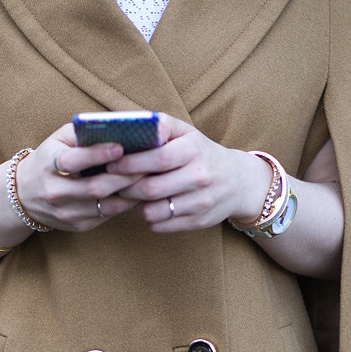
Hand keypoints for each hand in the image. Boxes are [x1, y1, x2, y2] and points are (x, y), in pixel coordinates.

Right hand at [16, 123, 140, 231]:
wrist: (25, 194)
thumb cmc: (50, 158)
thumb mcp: (59, 140)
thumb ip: (84, 132)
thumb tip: (119, 126)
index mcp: (48, 165)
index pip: (73, 161)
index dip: (97, 154)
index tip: (120, 147)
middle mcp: (55, 191)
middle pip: (95, 187)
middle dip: (125, 176)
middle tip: (149, 165)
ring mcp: (66, 212)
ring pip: (106, 206)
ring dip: (131, 193)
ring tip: (149, 180)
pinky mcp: (78, 225)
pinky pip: (107, 216)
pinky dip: (126, 205)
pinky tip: (139, 194)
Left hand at [98, 114, 267, 231]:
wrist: (239, 181)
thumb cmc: (202, 153)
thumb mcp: (186, 133)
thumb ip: (160, 126)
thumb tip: (130, 126)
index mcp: (193, 151)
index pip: (157, 159)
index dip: (130, 164)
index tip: (112, 165)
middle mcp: (200, 176)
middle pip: (150, 189)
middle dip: (126, 188)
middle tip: (115, 184)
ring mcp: (201, 202)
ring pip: (153, 212)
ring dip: (136, 206)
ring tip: (133, 197)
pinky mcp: (199, 222)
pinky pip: (162, 226)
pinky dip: (150, 219)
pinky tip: (150, 208)